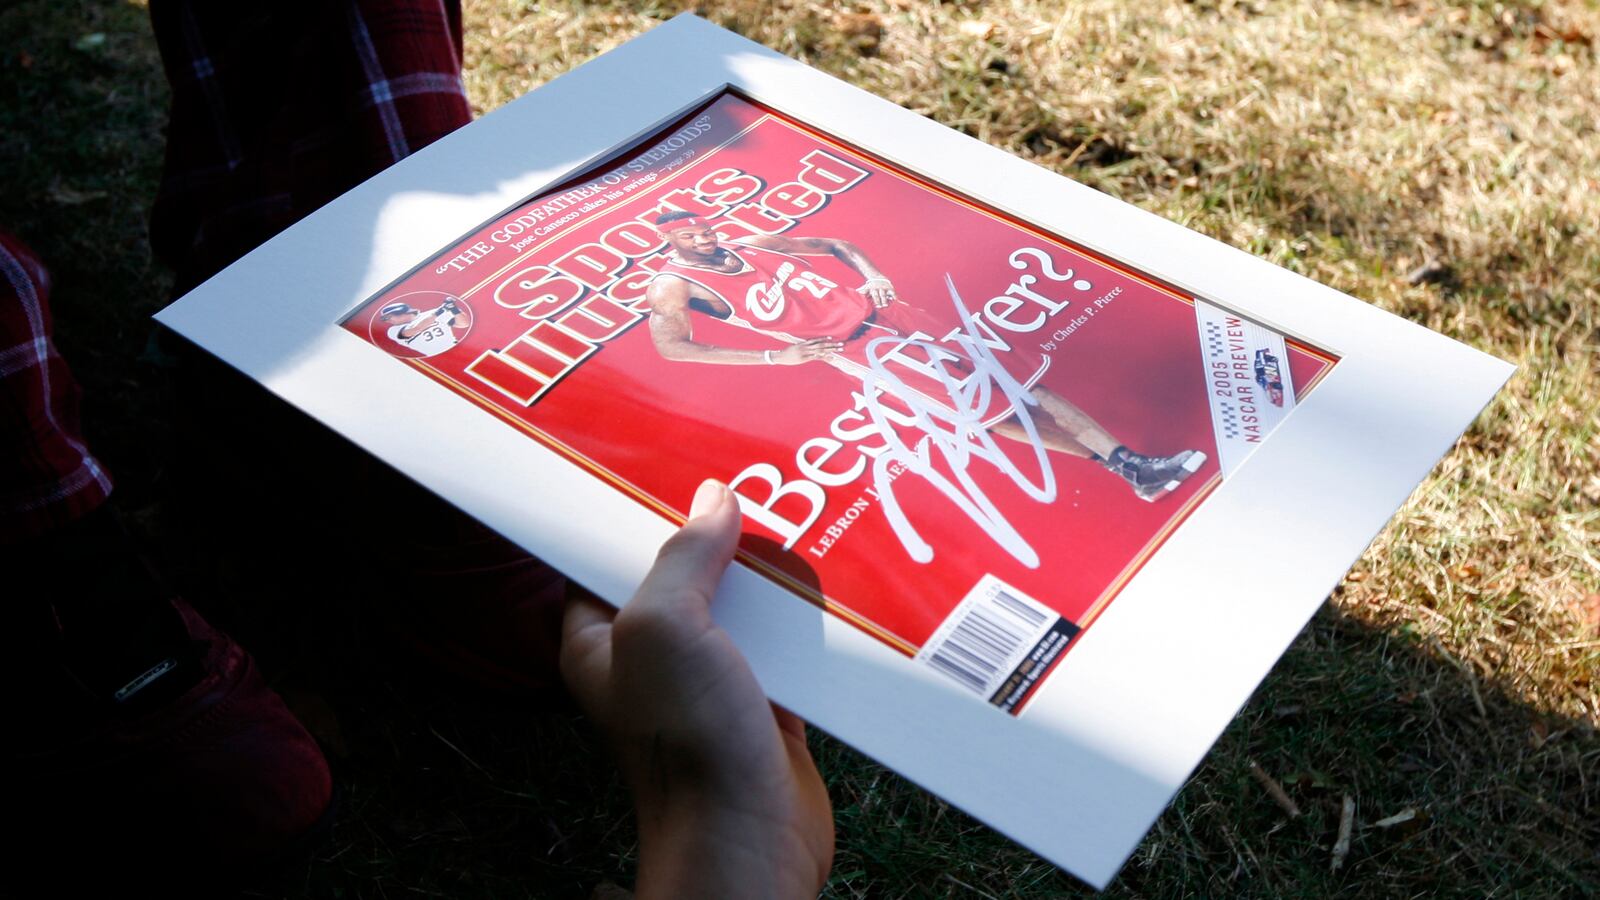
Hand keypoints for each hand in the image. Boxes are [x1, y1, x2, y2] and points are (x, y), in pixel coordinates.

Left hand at [560, 480, 833, 899]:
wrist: (748, 836)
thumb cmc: (683, 742)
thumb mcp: (663, 627)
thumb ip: (683, 556)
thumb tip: (715, 499)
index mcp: (601, 637)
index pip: (606, 554)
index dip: (635, 508)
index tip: (672, 461)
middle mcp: (652, 654)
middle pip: (683, 569)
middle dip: (716, 529)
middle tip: (753, 473)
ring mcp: (710, 677)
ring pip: (739, 602)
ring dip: (767, 570)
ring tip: (801, 510)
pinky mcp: (765, 698)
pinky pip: (785, 639)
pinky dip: (804, 614)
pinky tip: (828, 576)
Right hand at [774, 337, 843, 363]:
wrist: (779, 356)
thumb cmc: (786, 353)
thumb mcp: (794, 348)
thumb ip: (800, 347)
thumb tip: (805, 348)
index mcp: (804, 343)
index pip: (816, 340)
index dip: (824, 339)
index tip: (832, 339)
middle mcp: (807, 346)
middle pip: (822, 345)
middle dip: (832, 345)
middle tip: (841, 344)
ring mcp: (806, 352)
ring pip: (821, 350)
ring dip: (832, 350)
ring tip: (840, 350)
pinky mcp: (805, 358)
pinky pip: (817, 357)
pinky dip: (825, 357)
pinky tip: (832, 358)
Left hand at [857, 275, 895, 307]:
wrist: (878, 279)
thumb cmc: (870, 287)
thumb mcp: (864, 288)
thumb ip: (860, 292)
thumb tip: (853, 294)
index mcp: (870, 289)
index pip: (867, 293)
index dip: (868, 298)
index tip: (868, 304)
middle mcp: (877, 288)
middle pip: (876, 295)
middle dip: (877, 301)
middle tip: (878, 307)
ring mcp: (883, 288)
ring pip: (884, 295)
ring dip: (884, 300)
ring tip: (885, 306)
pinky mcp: (890, 289)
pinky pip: (892, 293)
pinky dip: (894, 297)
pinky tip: (895, 301)